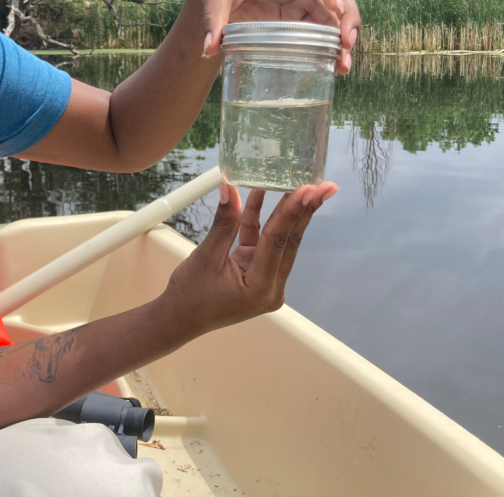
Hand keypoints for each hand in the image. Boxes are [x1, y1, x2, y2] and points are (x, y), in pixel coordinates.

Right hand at [161, 180, 337, 336]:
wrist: (179, 319)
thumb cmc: (189, 295)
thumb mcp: (206, 256)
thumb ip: (224, 223)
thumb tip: (229, 189)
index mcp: (261, 288)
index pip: (278, 242)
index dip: (291, 212)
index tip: (307, 189)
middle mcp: (271, 287)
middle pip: (289, 241)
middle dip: (305, 211)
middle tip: (324, 185)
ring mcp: (267, 281)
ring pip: (280, 240)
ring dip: (287, 213)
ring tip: (303, 186)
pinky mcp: (258, 273)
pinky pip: (263, 243)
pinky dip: (261, 220)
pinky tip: (262, 195)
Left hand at [193, 0, 360, 72]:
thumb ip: (211, 19)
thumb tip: (208, 49)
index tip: (335, 5)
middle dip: (345, 15)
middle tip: (346, 43)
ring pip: (332, 13)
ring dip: (342, 36)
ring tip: (342, 64)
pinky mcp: (299, 13)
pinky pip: (322, 26)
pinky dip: (330, 44)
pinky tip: (335, 65)